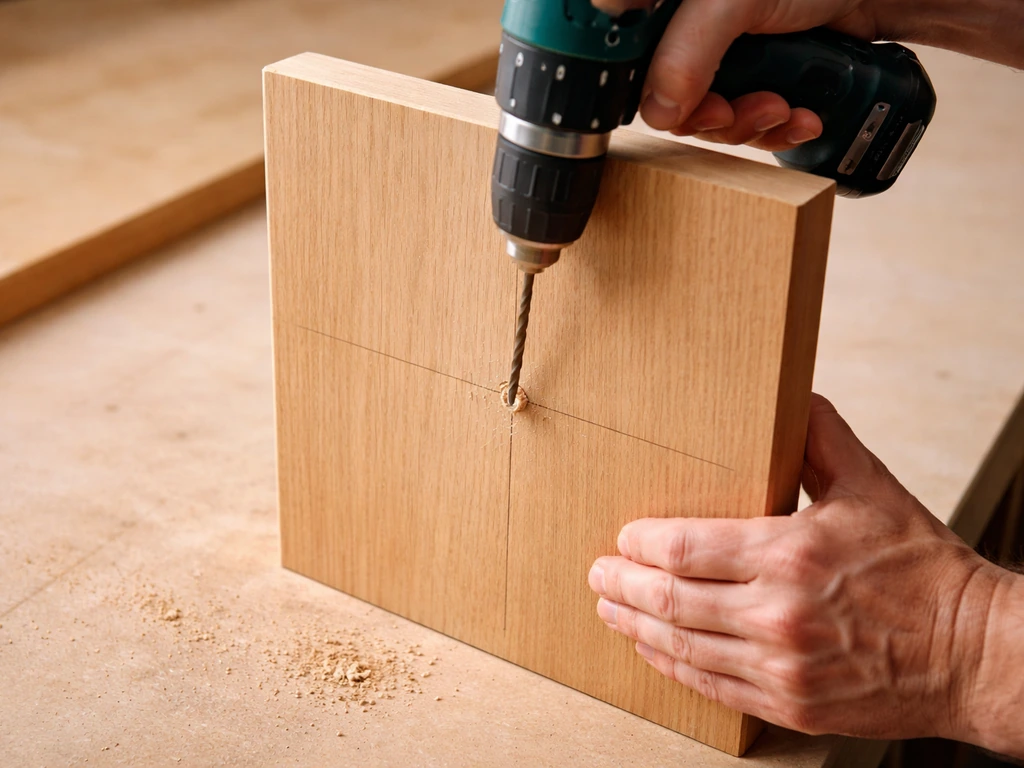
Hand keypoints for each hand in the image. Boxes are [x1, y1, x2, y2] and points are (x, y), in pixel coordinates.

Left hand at [588, 394, 1006, 740]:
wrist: (971, 651)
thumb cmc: (922, 569)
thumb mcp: (873, 486)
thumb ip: (821, 438)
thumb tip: (792, 397)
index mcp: (790, 553)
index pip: (685, 548)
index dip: (641, 545)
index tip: (622, 539)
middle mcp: (777, 614)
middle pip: (670, 600)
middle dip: (621, 586)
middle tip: (597, 576)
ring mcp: (781, 666)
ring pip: (682, 647)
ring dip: (636, 627)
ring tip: (611, 612)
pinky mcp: (790, 703)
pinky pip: (712, 686)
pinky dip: (673, 667)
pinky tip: (654, 651)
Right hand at [590, 0, 881, 149]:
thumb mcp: (735, 4)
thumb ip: (690, 51)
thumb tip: (660, 110)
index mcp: (667, 11)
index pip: (633, 68)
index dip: (655, 96)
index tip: (689, 105)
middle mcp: (687, 37)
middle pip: (672, 104)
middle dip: (716, 117)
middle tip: (743, 109)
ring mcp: (721, 64)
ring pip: (711, 122)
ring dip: (750, 126)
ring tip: (784, 106)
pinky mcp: (753, 86)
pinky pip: (746, 128)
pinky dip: (774, 131)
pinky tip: (800, 115)